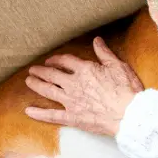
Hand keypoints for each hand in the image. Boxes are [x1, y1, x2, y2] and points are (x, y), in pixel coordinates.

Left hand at [24, 37, 143, 135]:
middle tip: (33, 70)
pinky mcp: (72, 117)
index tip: (51, 60)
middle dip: (41, 71)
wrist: (129, 113)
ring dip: (37, 85)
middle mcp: (74, 84)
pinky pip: (52, 115)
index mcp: (85, 70)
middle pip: (52, 75)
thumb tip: (97, 40)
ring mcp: (71, 101)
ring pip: (48, 91)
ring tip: (28, 81)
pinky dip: (39, 114)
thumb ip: (105, 53)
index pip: (66, 61)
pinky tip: (28, 111)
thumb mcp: (118, 66)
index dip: (56, 60)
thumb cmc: (127, 89)